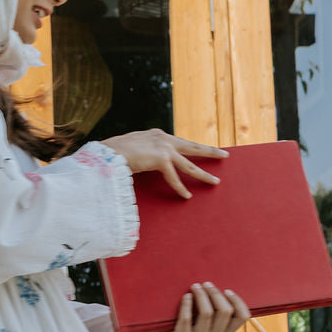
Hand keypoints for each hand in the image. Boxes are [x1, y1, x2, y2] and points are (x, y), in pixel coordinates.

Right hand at [101, 130, 226, 198]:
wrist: (106, 153)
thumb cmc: (112, 153)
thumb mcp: (130, 149)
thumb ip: (141, 153)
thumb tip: (140, 161)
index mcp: (156, 135)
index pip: (179, 142)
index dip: (191, 148)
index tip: (203, 149)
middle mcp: (163, 138)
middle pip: (192, 147)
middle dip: (210, 151)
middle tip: (225, 155)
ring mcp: (163, 147)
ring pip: (189, 164)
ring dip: (203, 174)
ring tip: (215, 182)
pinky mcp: (161, 159)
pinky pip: (173, 178)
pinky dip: (180, 188)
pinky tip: (187, 196)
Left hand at [135, 283, 249, 331]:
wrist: (165, 330)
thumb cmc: (190, 314)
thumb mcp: (208, 312)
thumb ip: (219, 304)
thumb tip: (227, 285)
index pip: (243, 317)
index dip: (237, 301)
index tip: (226, 290)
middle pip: (224, 311)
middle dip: (215, 293)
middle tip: (206, 283)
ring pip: (207, 313)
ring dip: (201, 295)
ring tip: (195, 286)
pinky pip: (188, 318)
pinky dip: (187, 303)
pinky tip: (186, 296)